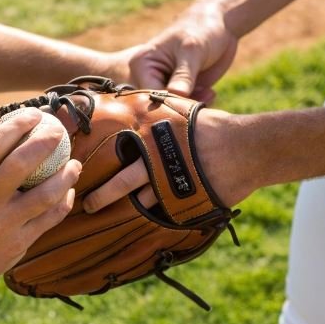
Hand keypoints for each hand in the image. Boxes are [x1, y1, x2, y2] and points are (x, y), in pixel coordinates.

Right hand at [0, 108, 81, 288]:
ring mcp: (3, 224)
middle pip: (20, 164)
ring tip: (75, 165)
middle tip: (59, 132)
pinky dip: (64, 202)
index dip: (16, 125)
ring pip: (45, 194)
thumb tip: (14, 134)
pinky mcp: (19, 243)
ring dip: (66, 176)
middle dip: (45, 142)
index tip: (33, 114)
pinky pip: (50, 217)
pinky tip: (69, 192)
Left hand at [83, 108, 251, 213]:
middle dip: (102, 195)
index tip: (79, 167)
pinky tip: (137, 224)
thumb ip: (153, 108)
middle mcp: (157, 162)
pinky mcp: (183, 202)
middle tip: (87, 204)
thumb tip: (127, 100)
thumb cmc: (210, 126)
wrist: (245, 148)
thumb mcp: (178, 110)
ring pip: (139, 201)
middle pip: (123, 182)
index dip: (96, 160)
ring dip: (123, 208)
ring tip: (105, 217)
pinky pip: (160, 212)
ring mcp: (170, 184)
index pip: (116, 150)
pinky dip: (149, 215)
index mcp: (151, 138)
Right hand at [129, 7, 237, 101]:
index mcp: (143, 65)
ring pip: (173, 109)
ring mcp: (166, 85)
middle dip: (179, 107)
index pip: (148, 93)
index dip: (166, 103)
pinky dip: (198, 105)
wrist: (220, 26)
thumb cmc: (201, 30)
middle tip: (201, 99)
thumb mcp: (192, 50)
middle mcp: (150, 78)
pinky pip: (186, 107)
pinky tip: (210, 92)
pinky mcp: (181, 91)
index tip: (186, 105)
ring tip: (208, 93)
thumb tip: (176, 95)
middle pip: (158, 105)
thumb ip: (184, 75)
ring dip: (191, 107)